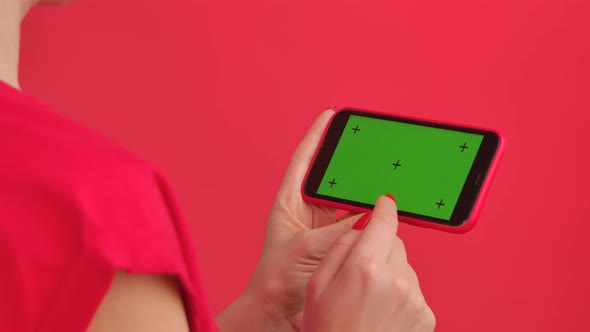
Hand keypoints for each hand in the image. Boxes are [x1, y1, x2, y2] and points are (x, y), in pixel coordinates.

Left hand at [216, 107, 363, 330]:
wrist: (276, 313)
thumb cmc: (277, 279)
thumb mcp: (308, 247)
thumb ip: (340, 230)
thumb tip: (369, 217)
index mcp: (289, 202)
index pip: (304, 160)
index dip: (317, 135)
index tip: (331, 115)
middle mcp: (307, 211)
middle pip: (332, 177)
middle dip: (350, 164)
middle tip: (371, 148)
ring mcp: (322, 228)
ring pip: (348, 202)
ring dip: (364, 194)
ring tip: (384, 179)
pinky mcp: (336, 245)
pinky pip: (358, 225)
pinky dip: (371, 220)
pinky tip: (386, 214)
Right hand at [302, 195, 435, 331]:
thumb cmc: (327, 330)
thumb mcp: (317, 286)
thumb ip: (340, 249)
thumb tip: (360, 229)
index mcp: (365, 268)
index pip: (384, 222)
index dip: (384, 209)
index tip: (385, 203)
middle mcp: (396, 279)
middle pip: (396, 244)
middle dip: (380, 249)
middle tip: (361, 274)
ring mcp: (415, 299)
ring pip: (405, 268)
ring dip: (391, 273)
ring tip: (370, 301)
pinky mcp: (426, 316)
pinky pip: (414, 291)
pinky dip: (402, 295)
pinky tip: (384, 314)